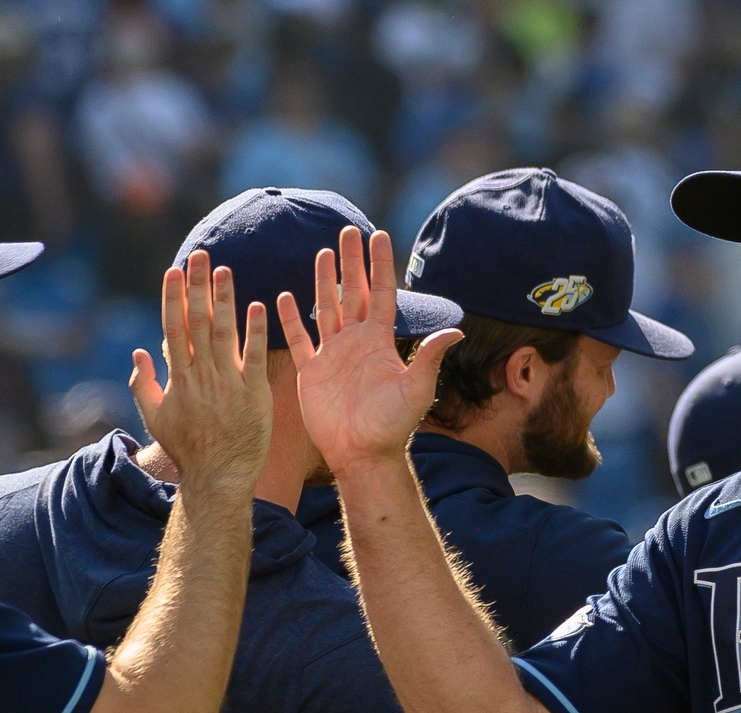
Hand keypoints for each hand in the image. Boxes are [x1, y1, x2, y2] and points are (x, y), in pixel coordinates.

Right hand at [130, 248, 271, 494]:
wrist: (218, 477)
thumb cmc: (187, 448)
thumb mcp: (155, 417)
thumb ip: (142, 383)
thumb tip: (138, 351)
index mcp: (177, 378)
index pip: (173, 328)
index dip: (173, 297)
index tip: (173, 270)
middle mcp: (201, 376)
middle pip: (197, 322)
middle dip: (197, 287)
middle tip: (200, 256)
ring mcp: (228, 384)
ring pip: (224, 333)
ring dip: (224, 299)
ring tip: (225, 270)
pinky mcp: (255, 394)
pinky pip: (255, 357)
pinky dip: (256, 332)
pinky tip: (259, 305)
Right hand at [278, 227, 460, 478]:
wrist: (363, 454)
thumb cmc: (393, 426)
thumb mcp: (417, 390)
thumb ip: (429, 358)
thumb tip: (457, 331)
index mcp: (380, 342)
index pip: (381, 293)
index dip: (379, 264)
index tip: (377, 234)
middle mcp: (356, 343)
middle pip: (352, 292)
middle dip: (350, 262)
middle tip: (346, 230)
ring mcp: (332, 355)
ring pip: (326, 308)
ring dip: (323, 282)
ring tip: (321, 253)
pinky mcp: (311, 372)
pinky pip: (297, 340)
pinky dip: (290, 319)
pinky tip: (283, 297)